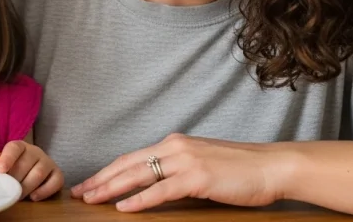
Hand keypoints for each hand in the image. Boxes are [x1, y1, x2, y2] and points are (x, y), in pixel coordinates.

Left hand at [0, 141, 63, 200]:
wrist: (30, 170)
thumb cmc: (12, 167)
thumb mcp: (0, 161)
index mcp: (20, 146)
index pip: (14, 147)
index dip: (7, 158)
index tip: (0, 170)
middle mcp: (35, 151)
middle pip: (26, 164)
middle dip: (15, 179)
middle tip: (7, 191)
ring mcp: (48, 162)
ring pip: (38, 174)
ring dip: (26, 187)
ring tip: (17, 197)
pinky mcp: (57, 174)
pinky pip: (55, 182)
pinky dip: (44, 191)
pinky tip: (33, 197)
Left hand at [70, 133, 292, 211]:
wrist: (272, 166)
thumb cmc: (242, 170)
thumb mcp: (202, 164)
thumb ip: (178, 172)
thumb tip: (156, 187)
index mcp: (175, 143)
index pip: (132, 157)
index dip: (108, 170)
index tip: (89, 182)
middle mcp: (175, 147)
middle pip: (127, 164)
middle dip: (100, 178)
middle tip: (79, 191)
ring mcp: (185, 161)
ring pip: (138, 175)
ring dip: (111, 188)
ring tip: (91, 199)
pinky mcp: (197, 177)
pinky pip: (160, 190)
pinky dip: (139, 200)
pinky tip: (123, 208)